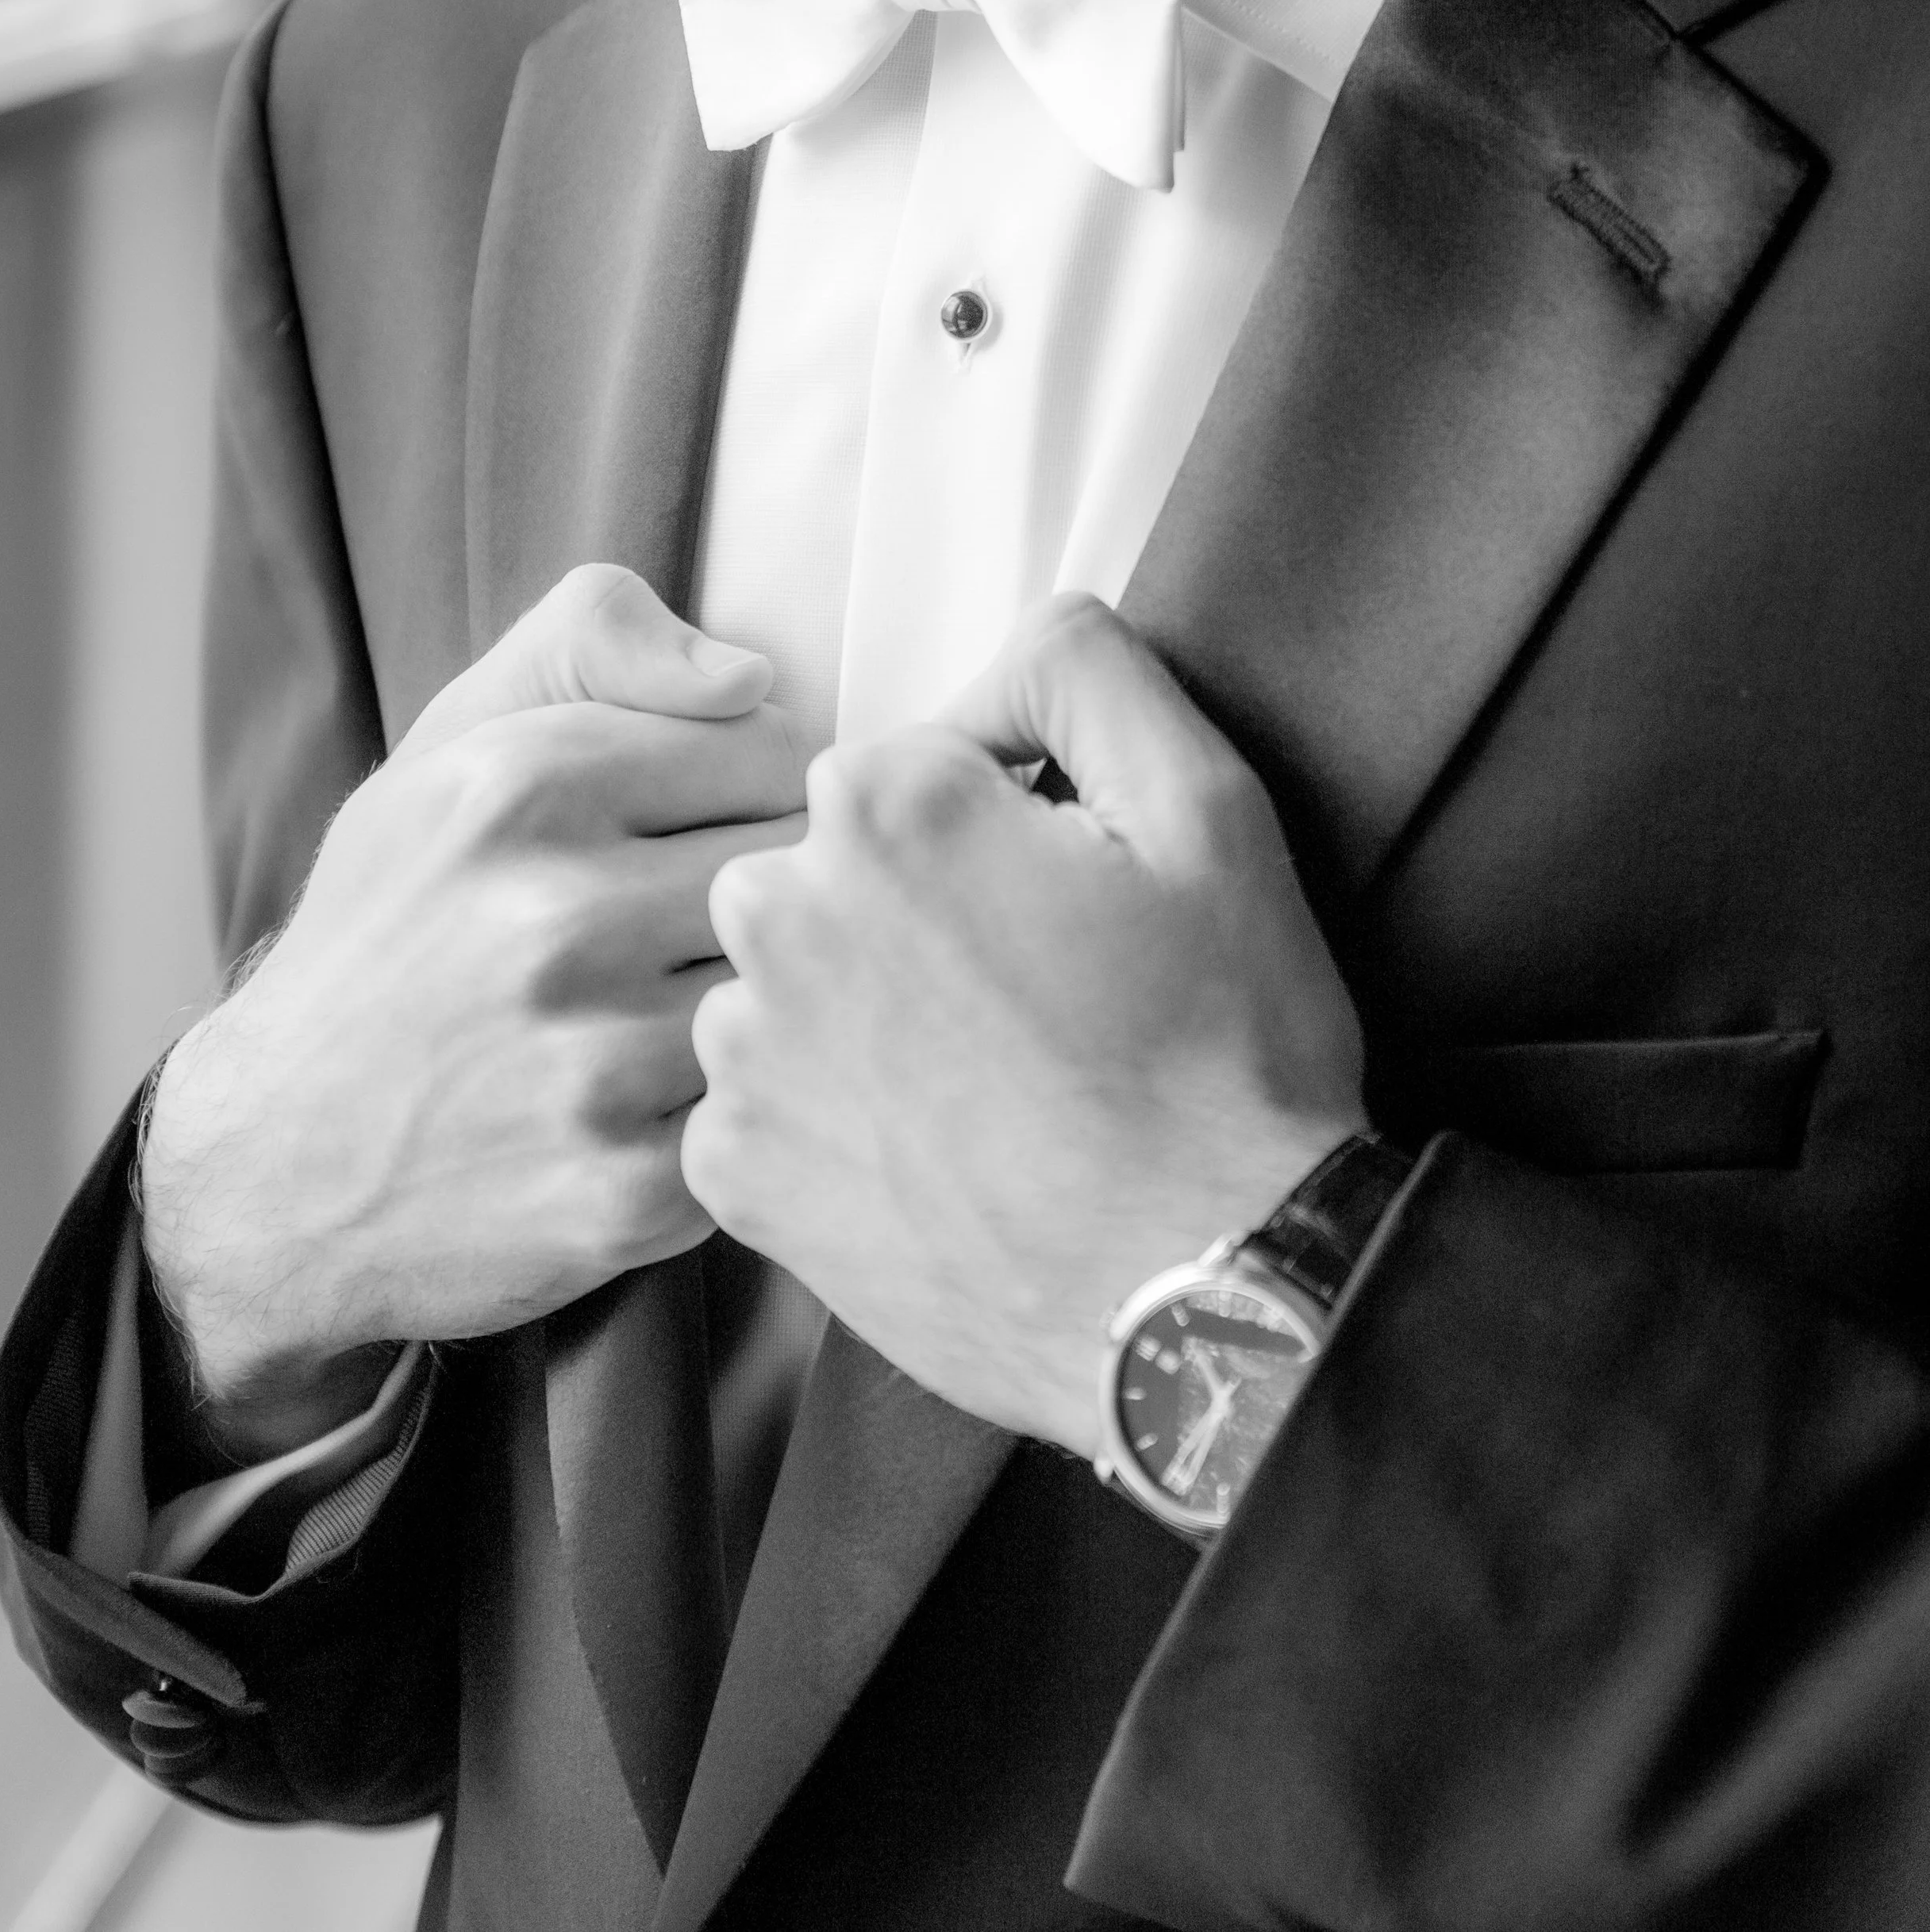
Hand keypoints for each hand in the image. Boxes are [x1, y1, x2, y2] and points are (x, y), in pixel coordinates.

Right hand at [142, 568, 804, 1454]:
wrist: (275, 1155)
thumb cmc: (395, 927)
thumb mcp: (451, 744)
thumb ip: (593, 643)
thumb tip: (755, 680)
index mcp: (528, 781)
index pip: (776, 754)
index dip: (760, 795)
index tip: (711, 834)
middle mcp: (559, 917)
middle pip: (796, 876)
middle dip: (771, 898)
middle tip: (703, 935)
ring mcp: (591, 1064)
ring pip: (788, 999)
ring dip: (758, 1010)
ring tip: (681, 1017)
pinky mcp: (621, 1195)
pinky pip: (763, 1118)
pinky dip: (730, 1114)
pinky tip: (658, 1109)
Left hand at [684, 594, 1365, 1457]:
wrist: (1205, 1299)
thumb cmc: (1220, 1054)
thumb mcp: (1206, 806)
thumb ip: (1085, 666)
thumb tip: (1001, 653)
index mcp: (879, 803)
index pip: (908, 776)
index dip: (996, 839)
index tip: (1064, 918)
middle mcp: (773, 911)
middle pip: (832, 871)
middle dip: (914, 918)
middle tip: (1031, 1010)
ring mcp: (740, 1052)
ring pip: (789, 986)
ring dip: (864, 1018)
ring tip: (985, 1094)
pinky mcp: (732, 1174)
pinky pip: (761, 1106)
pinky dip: (831, 1126)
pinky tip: (931, 1160)